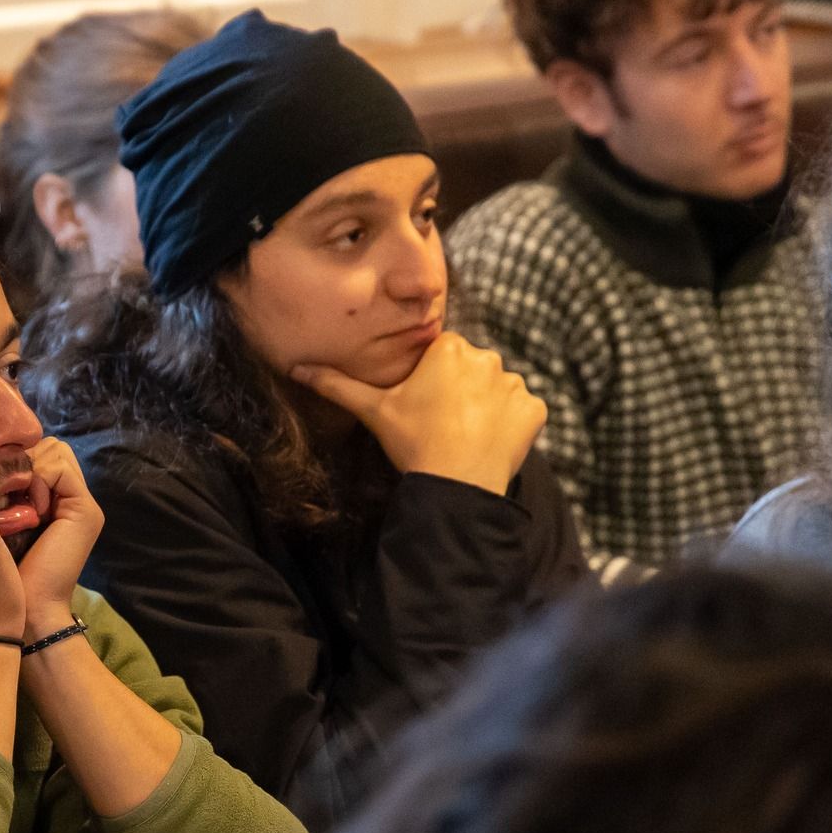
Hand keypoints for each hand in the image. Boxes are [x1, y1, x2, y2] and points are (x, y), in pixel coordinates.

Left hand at [16, 437, 104, 638]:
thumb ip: (1, 491)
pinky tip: (30, 512)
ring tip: (20, 507)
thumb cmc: (0, 572)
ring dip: (29, 473)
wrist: (26, 608)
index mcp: (53, 499)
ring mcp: (83, 503)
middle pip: (48, 446)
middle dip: (22, 463)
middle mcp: (72, 498)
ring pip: (54, 451)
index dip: (13, 463)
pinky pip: (57, 467)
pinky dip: (38, 482)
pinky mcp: (85, 510)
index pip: (37, 452)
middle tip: (7, 497)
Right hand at [291, 332, 547, 493]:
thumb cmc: (413, 443)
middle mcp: (488, 357)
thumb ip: (337, 386)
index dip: (432, 381)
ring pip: (497, 390)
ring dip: (487, 408)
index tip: (424, 407)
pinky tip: (489, 443)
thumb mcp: (373, 411)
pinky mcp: (535, 410)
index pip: (442, 355)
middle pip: (472, 370)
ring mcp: (516, 384)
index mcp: (450, 347)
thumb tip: (295, 368)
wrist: (456, 485)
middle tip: (442, 424)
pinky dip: (510, 426)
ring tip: (465, 436)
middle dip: (461, 392)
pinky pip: (523, 412)